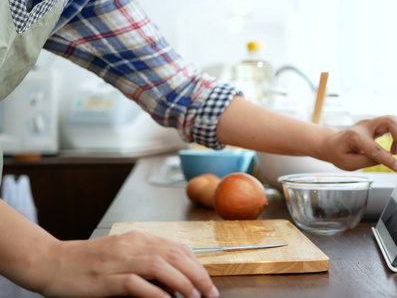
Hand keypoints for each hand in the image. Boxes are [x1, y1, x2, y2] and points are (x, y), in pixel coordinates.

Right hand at [34, 231, 217, 297]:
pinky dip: (155, 292)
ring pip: (160, 266)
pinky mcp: (106, 278)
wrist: (51, 261)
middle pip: (174, 255)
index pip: (178, 247)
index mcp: (138, 238)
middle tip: (209, 293)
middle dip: (197, 274)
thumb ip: (147, 261)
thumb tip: (175, 279)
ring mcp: (118, 261)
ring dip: (182, 282)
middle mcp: (132, 245)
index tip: (208, 281)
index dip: (197, 265)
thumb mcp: (122, 254)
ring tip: (194, 297)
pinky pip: (136, 283)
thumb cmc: (88, 262)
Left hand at [321, 115, 396, 171]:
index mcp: (354, 137)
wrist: (331, 143)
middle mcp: (363, 126)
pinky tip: (394, 148)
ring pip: (393, 120)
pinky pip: (392, 124)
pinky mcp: (375, 124)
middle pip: (390, 121)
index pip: (375, 148)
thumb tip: (387, 159)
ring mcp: (370, 123)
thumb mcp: (348, 163)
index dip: (388, 159)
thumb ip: (367, 161)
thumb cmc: (337, 153)